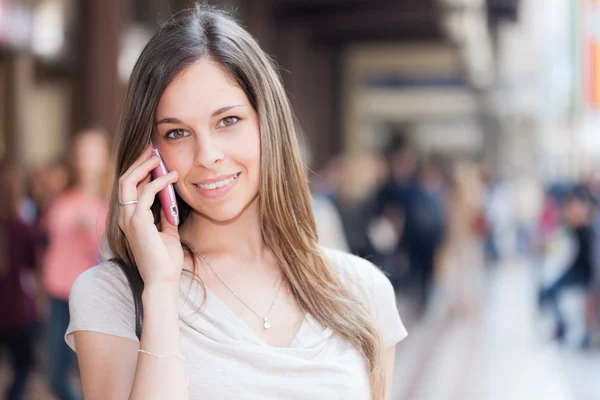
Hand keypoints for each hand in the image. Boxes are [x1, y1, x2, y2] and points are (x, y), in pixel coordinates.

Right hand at [117, 145, 182, 286]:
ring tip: (159, 157)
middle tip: (153, 150)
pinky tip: (172, 177)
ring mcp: (128, 219)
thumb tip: (170, 204)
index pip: (129, 187)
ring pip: (129, 182)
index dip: (139, 170)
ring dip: (145, 167)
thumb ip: (165, 217)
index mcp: (130, 219)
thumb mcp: (167, 233)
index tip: (153, 157)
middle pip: (124, 180)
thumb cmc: (165, 261)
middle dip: (138, 162)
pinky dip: (159, 182)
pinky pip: (145, 193)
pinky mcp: (138, 222)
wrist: (163, 280)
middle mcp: (124, 217)